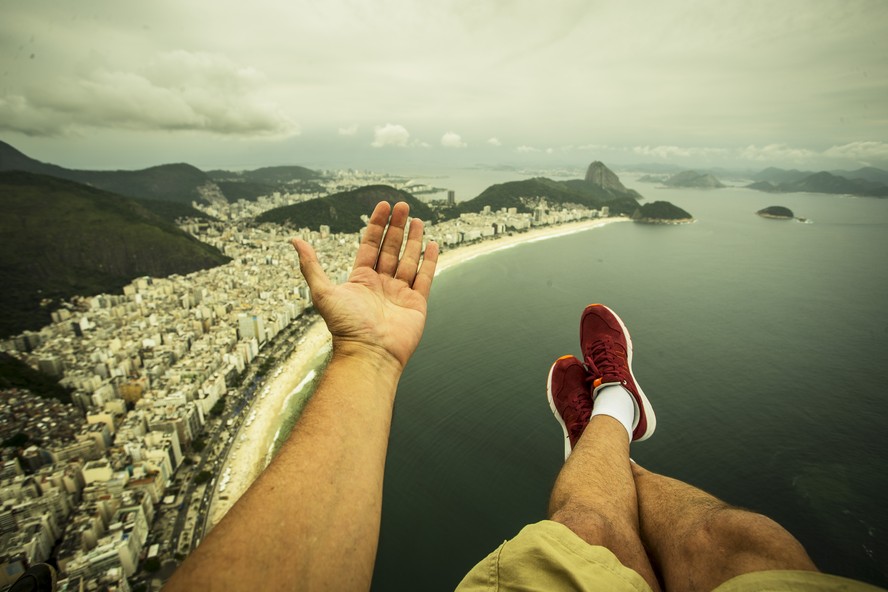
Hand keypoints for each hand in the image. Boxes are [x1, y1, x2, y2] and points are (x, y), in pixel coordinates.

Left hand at [291, 201, 438, 370]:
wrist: (370, 354)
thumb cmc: (345, 327)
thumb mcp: (323, 291)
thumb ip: (311, 265)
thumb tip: (295, 240)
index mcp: (361, 280)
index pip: (371, 245)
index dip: (377, 225)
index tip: (384, 206)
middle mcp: (381, 285)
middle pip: (391, 248)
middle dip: (397, 226)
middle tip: (403, 205)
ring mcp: (400, 293)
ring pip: (408, 259)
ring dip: (413, 239)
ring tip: (417, 219)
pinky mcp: (417, 303)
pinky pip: (425, 277)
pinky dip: (429, 261)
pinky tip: (431, 244)